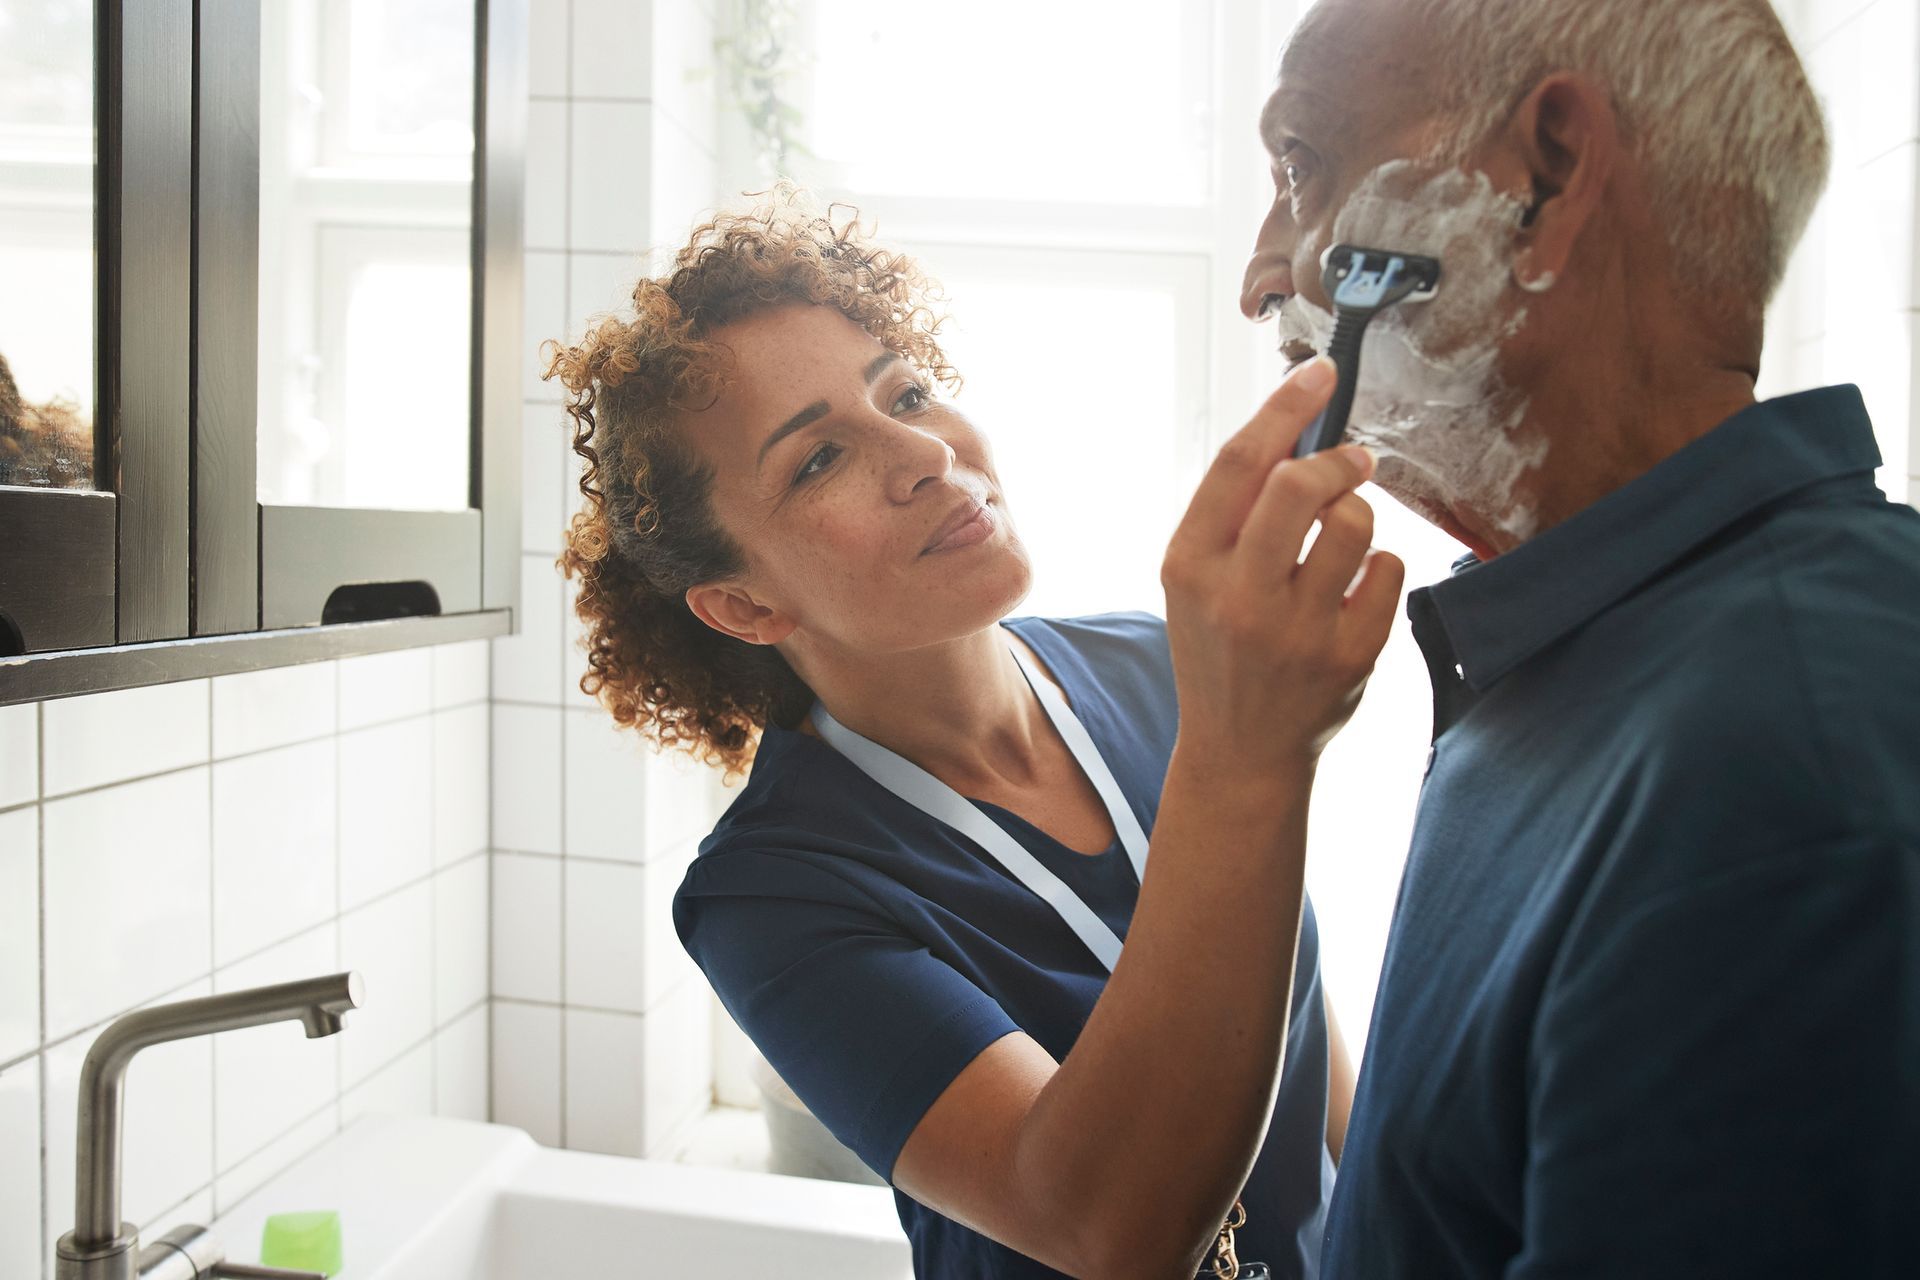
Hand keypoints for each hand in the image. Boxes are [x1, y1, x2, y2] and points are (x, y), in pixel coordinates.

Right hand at [1161, 356, 1404, 778]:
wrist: (1241, 750)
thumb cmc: (1219, 646)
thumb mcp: (1194, 580)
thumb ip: (1233, 512)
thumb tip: (1296, 429)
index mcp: (1190, 566)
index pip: (1239, 465)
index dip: (1284, 407)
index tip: (1320, 372)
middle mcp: (1239, 597)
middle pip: (1298, 485)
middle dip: (1336, 459)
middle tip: (1353, 460)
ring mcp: (1297, 631)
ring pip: (1354, 524)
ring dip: (1359, 513)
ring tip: (1345, 535)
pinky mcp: (1350, 656)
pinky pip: (1389, 570)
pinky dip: (1379, 566)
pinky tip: (1355, 588)